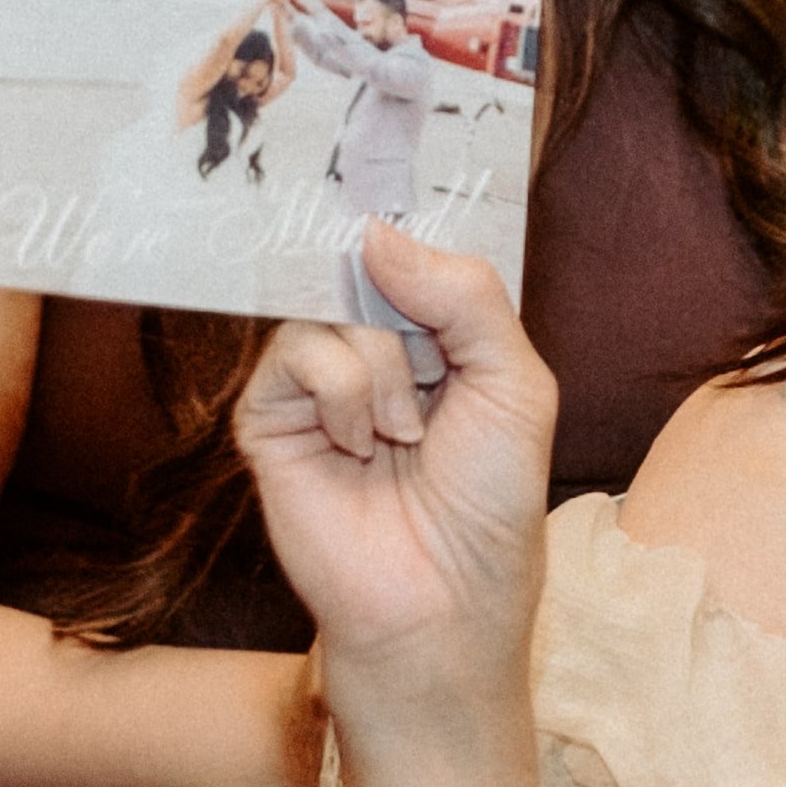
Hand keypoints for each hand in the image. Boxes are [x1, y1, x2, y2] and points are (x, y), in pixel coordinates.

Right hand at [226, 220, 557, 754]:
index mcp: (436, 336)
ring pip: (334, 305)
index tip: (411, 184)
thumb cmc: (490, 506)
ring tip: (406, 433)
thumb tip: (377, 230)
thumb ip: (464, 295)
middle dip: (411, 309)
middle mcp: (374, 348)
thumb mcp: (515, 383)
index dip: (413, 228)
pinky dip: (344, 390)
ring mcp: (318, 383)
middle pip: (369, 264)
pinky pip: (297, 350)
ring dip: (386, 365)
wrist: (440, 602)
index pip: (413, 250)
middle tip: (432, 370)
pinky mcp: (270, 417)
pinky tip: (364, 444)